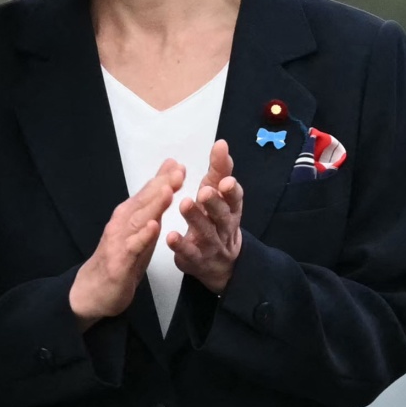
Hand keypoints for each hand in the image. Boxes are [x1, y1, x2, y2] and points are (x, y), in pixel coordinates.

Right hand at [70, 160, 184, 326]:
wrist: (94, 290)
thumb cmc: (121, 257)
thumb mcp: (140, 229)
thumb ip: (152, 206)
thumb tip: (167, 181)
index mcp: (129, 215)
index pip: (148, 193)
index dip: (163, 178)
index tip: (179, 164)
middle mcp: (122, 223)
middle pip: (144, 201)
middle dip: (161, 185)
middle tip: (178, 171)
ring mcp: (119, 241)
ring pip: (138, 220)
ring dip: (153, 205)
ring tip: (167, 191)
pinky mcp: (119, 262)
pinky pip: (133, 247)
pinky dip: (143, 236)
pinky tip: (153, 227)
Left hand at [170, 139, 243, 291]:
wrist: (220, 262)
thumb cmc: (216, 219)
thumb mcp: (219, 194)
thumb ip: (219, 170)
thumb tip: (221, 144)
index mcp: (231, 210)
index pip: (235, 199)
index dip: (231, 191)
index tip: (226, 181)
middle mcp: (223, 227)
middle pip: (222, 216)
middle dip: (214, 203)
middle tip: (204, 191)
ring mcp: (211, 245)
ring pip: (206, 232)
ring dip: (195, 219)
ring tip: (185, 204)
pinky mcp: (196, 259)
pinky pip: (189, 253)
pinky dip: (180, 245)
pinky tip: (170, 235)